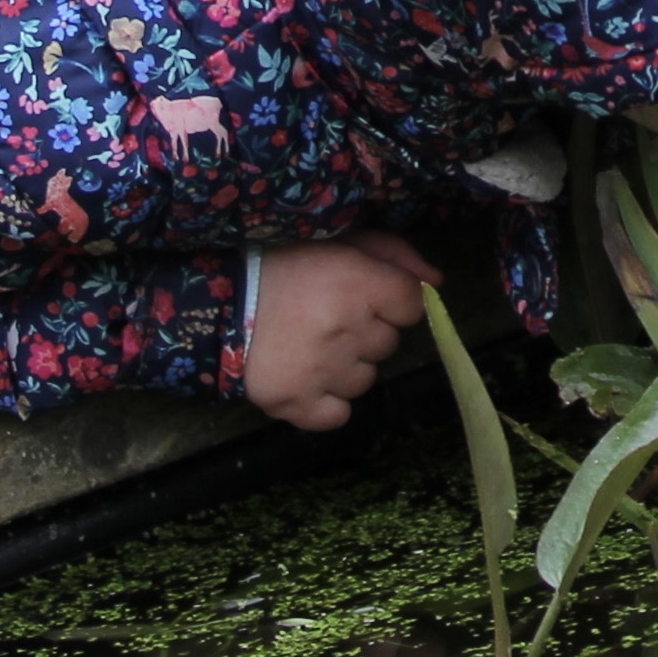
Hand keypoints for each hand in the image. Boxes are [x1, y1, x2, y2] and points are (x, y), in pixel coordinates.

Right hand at [244, 231, 439, 429]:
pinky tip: (310, 378)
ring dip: (349, 365)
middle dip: (369, 331)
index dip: (393, 300)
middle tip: (332, 316)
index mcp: (358, 285)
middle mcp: (346, 331)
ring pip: (366, 380)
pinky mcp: (294, 404)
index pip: (412, 306)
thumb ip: (397, 257)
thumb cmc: (288, 263)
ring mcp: (321, 372)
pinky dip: (328, 402)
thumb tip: (437, 285)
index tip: (368, 296)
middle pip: (389, 344)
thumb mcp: (344, 242)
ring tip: (315, 344)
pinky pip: (338, 415)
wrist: (221, 301)